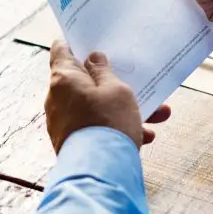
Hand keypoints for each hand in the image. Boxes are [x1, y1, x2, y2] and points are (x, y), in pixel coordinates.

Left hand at [46, 41, 170, 153]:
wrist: (100, 172)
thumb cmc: (109, 123)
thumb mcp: (116, 90)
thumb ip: (104, 72)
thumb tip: (92, 59)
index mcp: (63, 79)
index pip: (61, 50)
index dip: (75, 42)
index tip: (89, 40)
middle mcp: (56, 99)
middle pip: (83, 82)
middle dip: (112, 83)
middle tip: (134, 81)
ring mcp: (62, 122)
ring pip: (94, 108)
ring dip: (122, 109)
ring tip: (156, 116)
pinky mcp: (71, 143)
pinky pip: (94, 128)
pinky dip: (115, 128)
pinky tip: (145, 136)